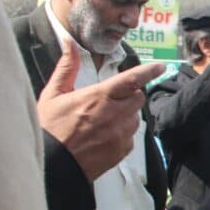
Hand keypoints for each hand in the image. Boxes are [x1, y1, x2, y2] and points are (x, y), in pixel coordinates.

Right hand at [37, 39, 161, 180]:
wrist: (52, 166)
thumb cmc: (50, 128)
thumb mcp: (53, 94)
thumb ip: (67, 68)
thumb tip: (70, 44)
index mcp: (100, 97)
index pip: (132, 79)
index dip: (148, 71)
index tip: (160, 66)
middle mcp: (115, 114)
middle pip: (138, 98)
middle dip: (130, 96)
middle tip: (111, 101)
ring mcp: (121, 134)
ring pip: (135, 118)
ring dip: (125, 116)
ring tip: (101, 122)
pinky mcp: (123, 151)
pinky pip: (130, 137)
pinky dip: (121, 134)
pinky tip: (102, 137)